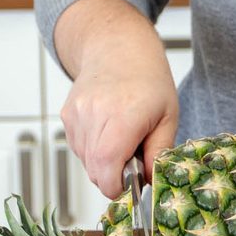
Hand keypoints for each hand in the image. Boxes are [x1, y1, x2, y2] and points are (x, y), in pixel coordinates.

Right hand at [53, 0, 178, 198]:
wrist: (118, 48)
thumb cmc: (148, 80)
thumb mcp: (168, 117)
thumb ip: (159, 152)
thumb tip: (150, 181)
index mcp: (123, 117)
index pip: (107, 168)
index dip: (116, 186)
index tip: (130, 186)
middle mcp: (94, 115)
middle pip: (94, 170)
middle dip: (113, 176)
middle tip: (132, 160)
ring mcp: (76, 114)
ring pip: (85, 161)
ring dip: (103, 162)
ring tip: (121, 139)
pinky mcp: (67, 115)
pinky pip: (78, 147)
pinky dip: (92, 149)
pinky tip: (107, 131)